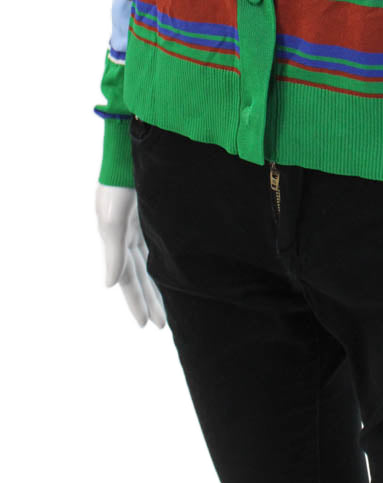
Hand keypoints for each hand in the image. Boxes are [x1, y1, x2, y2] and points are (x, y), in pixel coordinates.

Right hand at [95, 182, 166, 328]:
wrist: (130, 156)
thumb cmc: (118, 187)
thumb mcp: (112, 222)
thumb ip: (113, 254)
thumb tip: (109, 285)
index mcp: (118, 241)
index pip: (129, 280)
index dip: (137, 302)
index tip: (146, 324)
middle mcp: (130, 237)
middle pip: (141, 277)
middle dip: (150, 301)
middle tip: (162, 326)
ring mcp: (143, 226)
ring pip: (151, 265)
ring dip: (157, 287)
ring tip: (168, 308)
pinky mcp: (154, 215)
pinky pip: (158, 247)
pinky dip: (163, 263)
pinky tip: (172, 272)